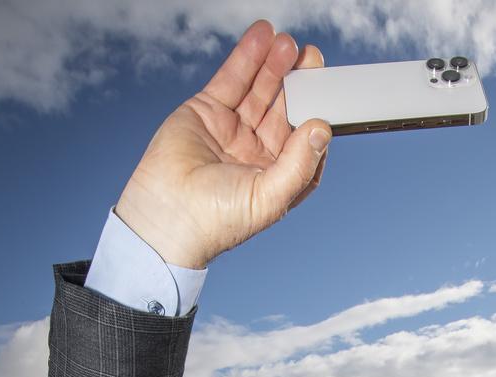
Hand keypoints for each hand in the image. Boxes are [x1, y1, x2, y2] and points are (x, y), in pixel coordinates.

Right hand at [115, 23, 330, 267]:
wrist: (167, 215)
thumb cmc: (217, 220)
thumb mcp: (270, 197)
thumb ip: (299, 164)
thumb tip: (322, 129)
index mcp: (280, 176)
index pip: (306, 138)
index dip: (317, 113)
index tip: (328, 94)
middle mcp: (259, 152)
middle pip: (285, 108)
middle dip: (299, 82)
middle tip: (312, 58)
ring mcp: (234, 130)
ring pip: (260, 90)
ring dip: (275, 65)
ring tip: (288, 44)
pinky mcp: (208, 111)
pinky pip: (232, 80)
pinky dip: (247, 58)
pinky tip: (262, 38)